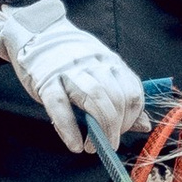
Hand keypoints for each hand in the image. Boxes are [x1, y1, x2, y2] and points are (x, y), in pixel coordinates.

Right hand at [0, 0, 152, 154]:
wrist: (36, 34)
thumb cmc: (70, 61)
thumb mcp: (100, 72)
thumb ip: (122, 97)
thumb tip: (145, 126)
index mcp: (109, 61)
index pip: (132, 91)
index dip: (132, 117)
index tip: (123, 131)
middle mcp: (93, 64)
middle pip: (116, 97)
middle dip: (116, 127)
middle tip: (108, 144)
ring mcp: (69, 71)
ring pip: (94, 99)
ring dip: (99, 129)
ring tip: (93, 147)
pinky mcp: (46, 80)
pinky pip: (60, 106)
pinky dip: (69, 128)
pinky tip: (75, 144)